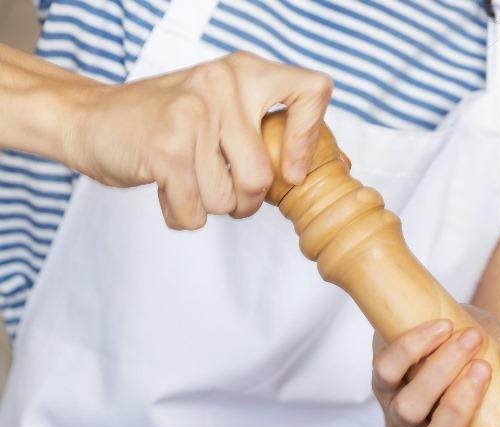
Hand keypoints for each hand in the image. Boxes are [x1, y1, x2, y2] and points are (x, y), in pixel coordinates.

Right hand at [61, 52, 332, 228]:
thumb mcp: (228, 114)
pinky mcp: (166, 147)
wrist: (91, 119)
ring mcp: (193, 114)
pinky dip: (180, 215)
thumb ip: (277, 134)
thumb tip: (342, 166)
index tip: (292, 171)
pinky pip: (195, 212)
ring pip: (229, 199)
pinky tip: (166, 190)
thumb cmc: (168, 124)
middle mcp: (222, 84)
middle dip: (243, 201)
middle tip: (218, 187)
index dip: (311, 139)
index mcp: (245, 72)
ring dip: (208, 207)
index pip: (312, 90)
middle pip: (263, 177)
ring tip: (186, 182)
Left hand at [371, 307, 499, 426]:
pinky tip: (441, 327)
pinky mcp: (385, 383)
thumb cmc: (497, 368)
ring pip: (407, 410)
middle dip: (455, 410)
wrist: (453, 341)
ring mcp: (405, 418)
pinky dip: (410, 348)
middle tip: (483, 368)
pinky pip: (386, 372)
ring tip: (469, 338)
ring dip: (436, 373)